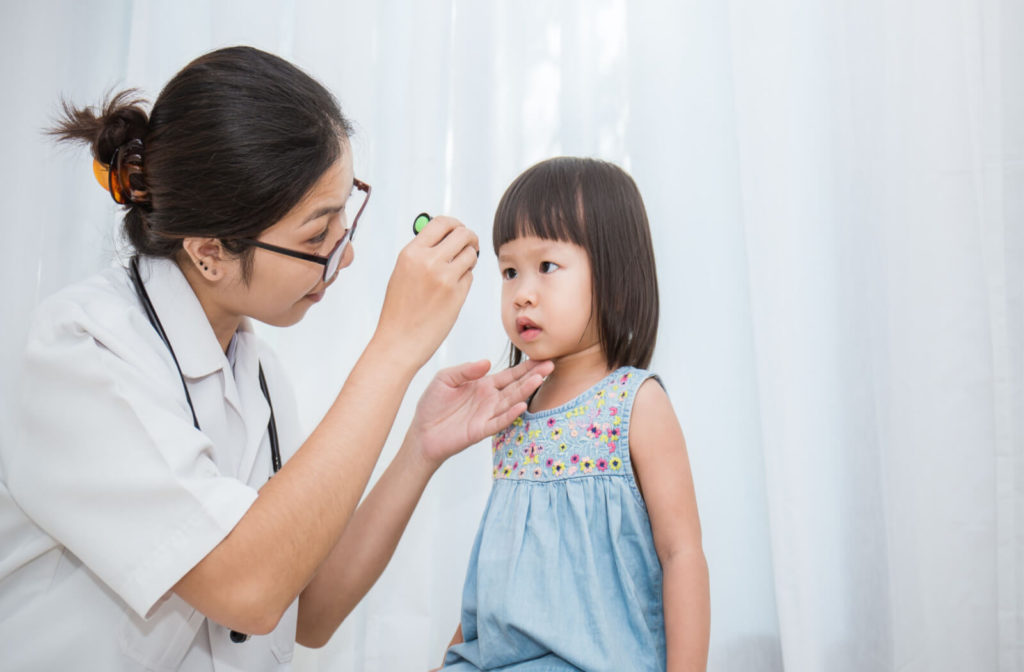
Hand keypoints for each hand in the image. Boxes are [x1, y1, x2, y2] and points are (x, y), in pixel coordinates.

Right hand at [374, 216, 478, 368]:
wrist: (398, 342)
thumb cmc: (399, 311)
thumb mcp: (402, 273)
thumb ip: (421, 253)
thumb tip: (443, 236)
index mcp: (411, 253)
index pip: (441, 223)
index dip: (455, 224)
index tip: (458, 231)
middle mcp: (428, 261)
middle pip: (463, 234)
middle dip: (470, 238)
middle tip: (469, 247)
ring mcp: (445, 277)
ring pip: (471, 254)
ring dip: (469, 260)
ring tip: (457, 273)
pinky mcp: (457, 294)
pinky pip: (470, 276)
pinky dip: (465, 280)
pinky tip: (451, 292)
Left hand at [410, 359, 553, 466]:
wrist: (422, 433)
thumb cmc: (432, 405)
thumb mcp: (445, 379)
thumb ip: (465, 370)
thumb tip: (486, 362)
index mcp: (483, 385)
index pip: (509, 374)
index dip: (524, 367)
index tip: (541, 357)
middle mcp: (490, 399)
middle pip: (516, 385)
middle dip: (533, 375)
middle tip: (550, 365)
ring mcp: (487, 414)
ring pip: (511, 401)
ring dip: (525, 390)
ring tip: (539, 379)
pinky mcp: (481, 430)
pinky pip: (499, 421)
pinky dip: (510, 414)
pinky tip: (521, 405)